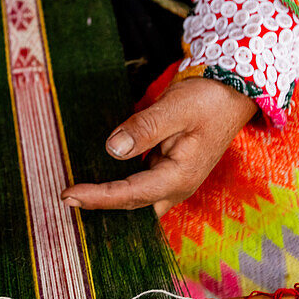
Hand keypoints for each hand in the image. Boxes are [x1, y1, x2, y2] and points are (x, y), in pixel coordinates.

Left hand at [60, 77, 256, 215]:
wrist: (232, 92)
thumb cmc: (208, 98)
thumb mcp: (175, 108)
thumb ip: (144, 129)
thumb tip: (113, 149)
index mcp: (181, 176)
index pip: (132, 194)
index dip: (99, 197)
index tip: (69, 195)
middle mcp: (177, 185)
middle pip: (132, 206)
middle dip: (100, 206)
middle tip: (66, 199)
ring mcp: (173, 180)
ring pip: (136, 199)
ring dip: (108, 198)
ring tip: (75, 194)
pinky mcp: (168, 170)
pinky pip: (139, 185)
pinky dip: (117, 186)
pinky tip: (97, 179)